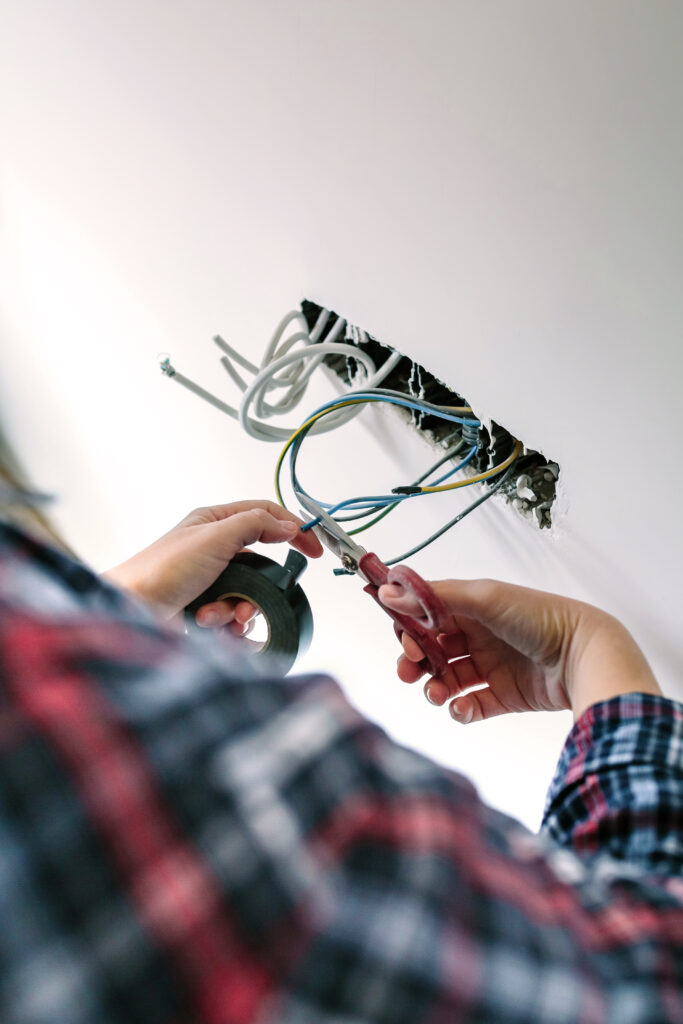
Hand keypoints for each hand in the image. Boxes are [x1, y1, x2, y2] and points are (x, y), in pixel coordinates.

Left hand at [105, 500, 322, 622]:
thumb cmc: (160, 570)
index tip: (313, 550)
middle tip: (251, 602)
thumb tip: (287, 525)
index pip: (266, 516)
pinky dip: (226, 626)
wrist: (131, 610)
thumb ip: (255, 525)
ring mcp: (209, 580)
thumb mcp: (214, 537)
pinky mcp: (204, 606)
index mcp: (214, 522)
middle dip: (260, 588)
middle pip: (261, 564)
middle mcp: (213, 548)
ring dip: (237, 610)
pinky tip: (209, 626)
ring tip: (216, 615)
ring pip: (249, 594)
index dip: (293, 530)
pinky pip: (233, 617)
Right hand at [379, 578, 660, 722]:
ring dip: (434, 687)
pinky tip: (461, 707)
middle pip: (432, 649)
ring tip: (437, 694)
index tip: (402, 640)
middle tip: (409, 669)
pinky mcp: (503, 696)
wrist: (583, 656)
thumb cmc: (539, 618)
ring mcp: (491, 667)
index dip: (409, 627)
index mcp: (472, 607)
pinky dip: (460, 709)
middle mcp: (479, 635)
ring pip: (447, 679)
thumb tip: (389, 592)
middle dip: (414, 660)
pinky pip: (470, 705)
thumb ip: (433, 598)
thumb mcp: (483, 598)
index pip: (427, 615)